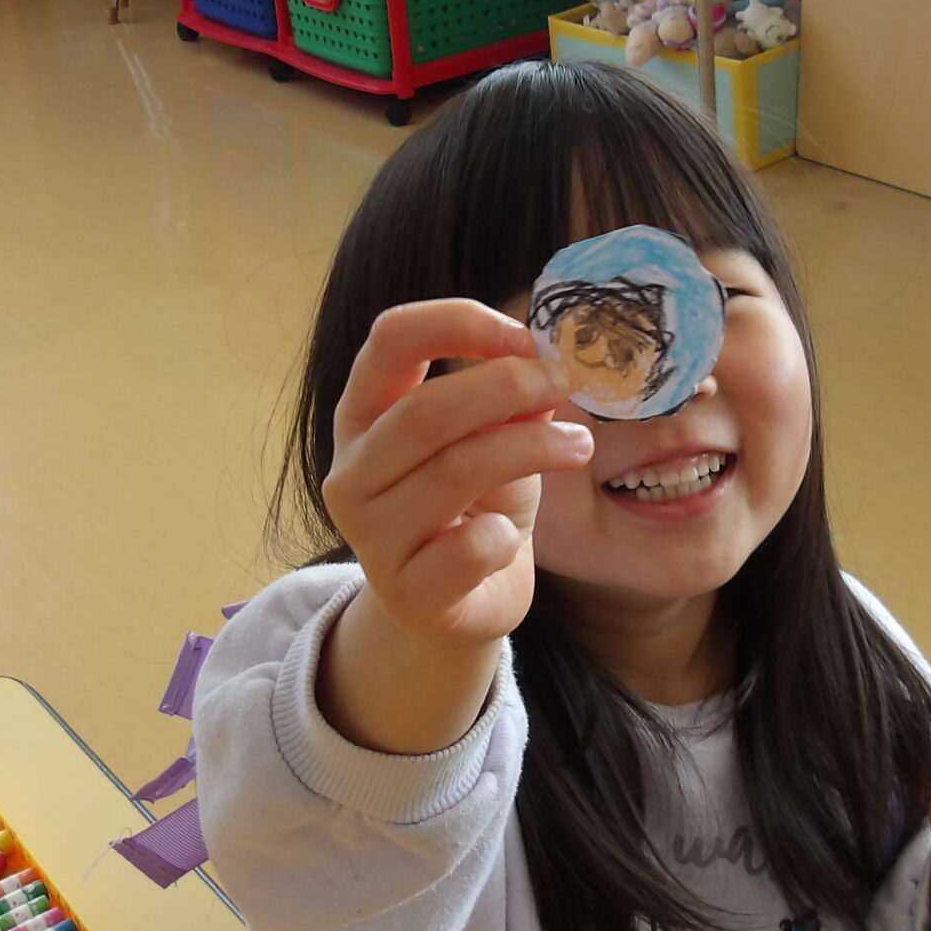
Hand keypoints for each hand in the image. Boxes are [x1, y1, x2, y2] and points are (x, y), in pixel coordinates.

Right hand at [317, 300, 592, 754]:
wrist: (458, 606)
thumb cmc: (474, 507)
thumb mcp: (494, 441)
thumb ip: (508, 405)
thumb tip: (543, 366)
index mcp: (362, 415)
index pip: (391, 340)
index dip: (460, 323)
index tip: (524, 337)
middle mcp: (351, 472)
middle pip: (425, 411)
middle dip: (508, 386)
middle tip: (563, 385)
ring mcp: (371, 538)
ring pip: (456, 471)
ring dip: (533, 449)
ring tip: (578, 446)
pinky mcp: (408, 594)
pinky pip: (469, 548)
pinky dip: (506, 535)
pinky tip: (513, 537)